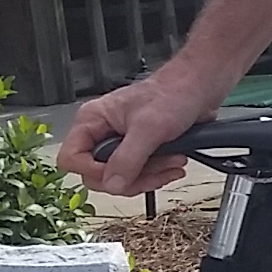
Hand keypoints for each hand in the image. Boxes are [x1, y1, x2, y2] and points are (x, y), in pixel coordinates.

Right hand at [56, 70, 215, 196]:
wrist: (199, 87)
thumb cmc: (174, 93)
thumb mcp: (149, 128)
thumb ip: (128, 158)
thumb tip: (113, 184)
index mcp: (92, 120)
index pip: (71, 159)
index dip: (94, 172)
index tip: (121, 174)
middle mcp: (101, 133)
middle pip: (98, 175)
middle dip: (131, 177)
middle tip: (156, 168)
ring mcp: (120, 143)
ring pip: (122, 179)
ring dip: (150, 176)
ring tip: (172, 161)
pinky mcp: (139, 151)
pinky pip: (140, 175)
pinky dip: (158, 174)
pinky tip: (174, 164)